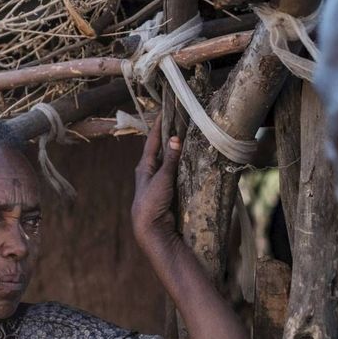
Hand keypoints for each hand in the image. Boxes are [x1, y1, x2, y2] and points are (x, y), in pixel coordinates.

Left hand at [132, 116, 181, 248]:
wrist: (152, 229)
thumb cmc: (151, 203)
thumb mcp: (162, 179)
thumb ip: (170, 160)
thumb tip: (175, 138)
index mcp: (144, 166)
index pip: (152, 141)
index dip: (158, 126)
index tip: (165, 110)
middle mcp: (151, 172)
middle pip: (162, 149)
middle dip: (170, 136)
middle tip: (182, 119)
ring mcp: (161, 182)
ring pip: (171, 161)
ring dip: (179, 150)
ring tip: (190, 134)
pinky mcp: (170, 191)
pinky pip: (178, 173)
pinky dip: (184, 164)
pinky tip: (193, 159)